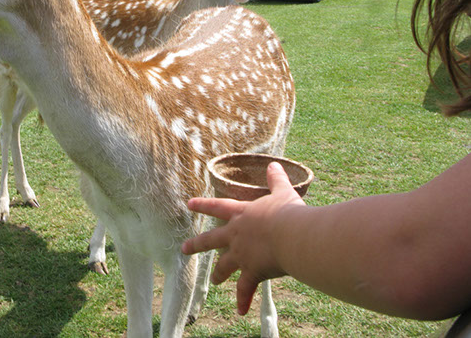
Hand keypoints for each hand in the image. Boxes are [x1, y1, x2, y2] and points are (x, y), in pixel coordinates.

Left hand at [182, 161, 306, 313]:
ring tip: (214, 281)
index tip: (188, 204)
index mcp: (242, 214)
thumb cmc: (288, 213)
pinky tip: (240, 310)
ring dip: (219, 274)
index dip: (202, 205)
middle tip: (184, 249)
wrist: (293, 236)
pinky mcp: (252, 272)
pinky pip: (245, 288)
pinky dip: (243, 299)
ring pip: (224, 266)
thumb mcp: (282, 193)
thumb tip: (273, 165)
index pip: (217, 207)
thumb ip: (276, 180)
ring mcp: (242, 255)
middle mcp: (237, 235)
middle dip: (197, 244)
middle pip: (211, 240)